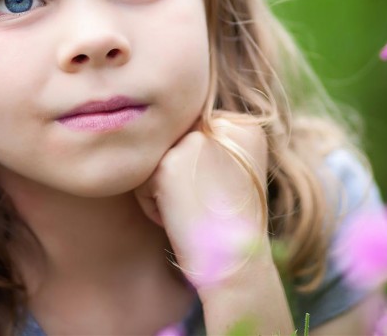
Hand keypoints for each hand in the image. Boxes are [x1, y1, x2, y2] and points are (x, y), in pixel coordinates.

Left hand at [134, 111, 269, 284]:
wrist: (235, 260)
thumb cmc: (232, 224)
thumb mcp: (234, 170)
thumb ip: (210, 144)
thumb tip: (168, 133)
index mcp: (244, 126)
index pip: (197, 135)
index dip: (200, 170)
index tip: (219, 195)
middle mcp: (221, 125)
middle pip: (175, 143)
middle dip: (181, 177)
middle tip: (205, 205)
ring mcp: (194, 141)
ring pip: (156, 159)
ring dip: (164, 190)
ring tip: (194, 211)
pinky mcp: (168, 163)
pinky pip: (142, 181)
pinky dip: (153, 206)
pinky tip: (180, 218)